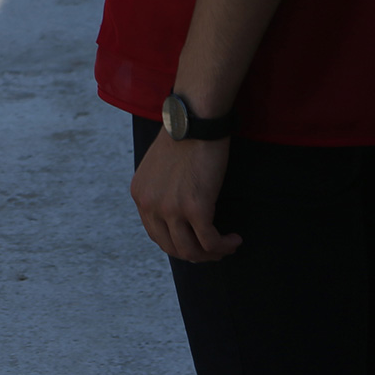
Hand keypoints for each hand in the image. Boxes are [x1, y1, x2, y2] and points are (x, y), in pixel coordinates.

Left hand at [130, 132, 241, 263]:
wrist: (195, 120)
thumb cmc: (184, 137)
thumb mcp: (159, 167)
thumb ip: (161, 190)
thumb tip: (178, 215)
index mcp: (140, 194)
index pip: (156, 234)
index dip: (178, 244)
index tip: (196, 243)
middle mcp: (150, 205)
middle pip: (172, 247)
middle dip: (195, 254)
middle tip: (215, 250)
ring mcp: (171, 208)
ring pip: (191, 250)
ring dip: (212, 254)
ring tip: (227, 246)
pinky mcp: (195, 208)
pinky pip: (210, 241)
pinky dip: (224, 246)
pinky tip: (235, 240)